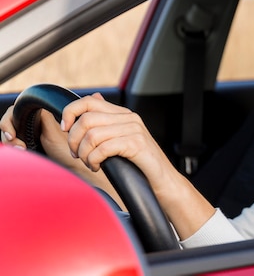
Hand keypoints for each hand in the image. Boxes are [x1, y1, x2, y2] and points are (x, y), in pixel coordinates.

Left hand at [60, 93, 176, 193]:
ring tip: (88, 163)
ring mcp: (134, 130)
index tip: (65, 129)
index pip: (89, 101)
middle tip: (76, 155)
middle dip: (73, 139)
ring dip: (83, 153)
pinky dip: (93, 160)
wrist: (164, 181)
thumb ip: (107, 121)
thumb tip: (94, 98)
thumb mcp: (121, 140)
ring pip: (92, 135)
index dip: (70, 112)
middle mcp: (129, 118)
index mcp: (124, 114)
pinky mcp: (136, 144)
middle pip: (86, 119)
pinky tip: (97, 167)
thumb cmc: (140, 165)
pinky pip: (102, 148)